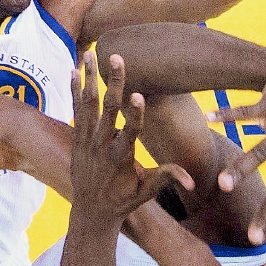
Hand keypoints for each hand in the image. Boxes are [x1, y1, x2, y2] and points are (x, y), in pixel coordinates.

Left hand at [71, 51, 192, 218]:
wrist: (91, 211)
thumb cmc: (124, 200)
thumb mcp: (147, 191)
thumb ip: (166, 179)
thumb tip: (192, 181)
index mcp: (121, 158)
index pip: (130, 132)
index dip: (135, 114)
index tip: (138, 95)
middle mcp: (101, 146)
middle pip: (107, 110)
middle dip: (113, 82)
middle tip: (116, 57)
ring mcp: (87, 141)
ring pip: (87, 104)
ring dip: (89, 78)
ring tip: (90, 54)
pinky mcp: (77, 138)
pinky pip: (76, 110)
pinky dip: (74, 90)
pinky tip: (73, 71)